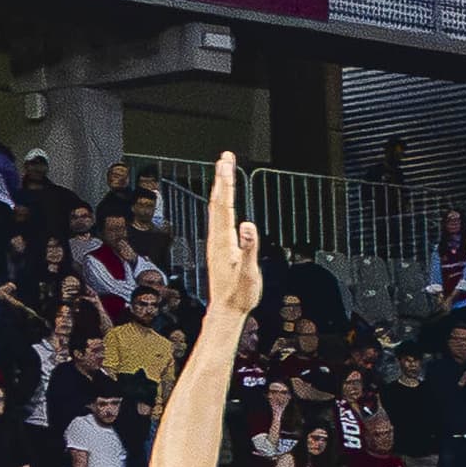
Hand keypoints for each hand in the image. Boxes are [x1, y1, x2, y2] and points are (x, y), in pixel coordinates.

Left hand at [202, 154, 263, 320]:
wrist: (226, 309)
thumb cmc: (239, 293)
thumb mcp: (248, 272)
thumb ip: (249, 248)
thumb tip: (249, 225)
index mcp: (223, 239)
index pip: (225, 204)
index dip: (226, 182)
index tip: (227, 162)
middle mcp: (217, 237)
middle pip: (217, 201)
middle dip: (222, 177)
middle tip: (225, 157)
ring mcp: (217, 241)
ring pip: (216, 208)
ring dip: (220, 188)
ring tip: (224, 172)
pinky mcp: (220, 246)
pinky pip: (220, 218)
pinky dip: (222, 203)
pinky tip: (224, 202)